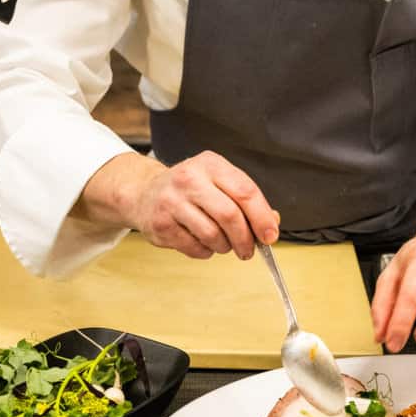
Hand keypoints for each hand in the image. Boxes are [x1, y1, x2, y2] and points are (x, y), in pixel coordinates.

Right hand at [77, 150, 278, 259]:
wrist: (144, 192)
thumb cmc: (190, 190)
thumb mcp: (219, 183)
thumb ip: (246, 201)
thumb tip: (271, 224)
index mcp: (211, 165)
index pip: (245, 191)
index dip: (261, 217)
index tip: (270, 235)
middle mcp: (190, 179)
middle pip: (229, 215)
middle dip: (245, 239)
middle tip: (248, 250)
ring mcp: (172, 201)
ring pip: (212, 234)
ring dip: (224, 246)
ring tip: (223, 244)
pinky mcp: (160, 224)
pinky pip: (195, 247)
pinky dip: (205, 251)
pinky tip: (202, 242)